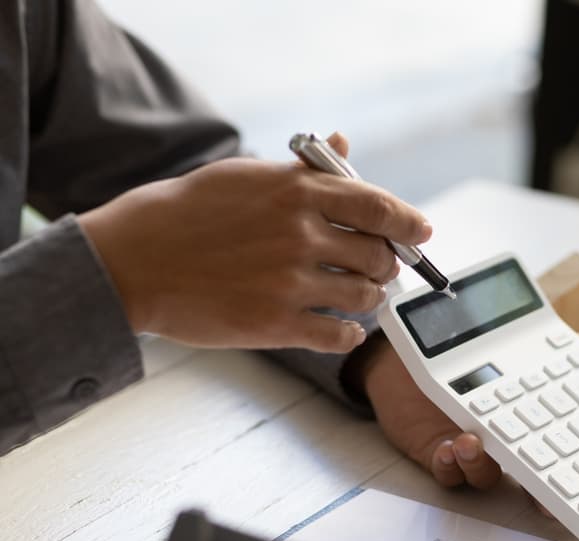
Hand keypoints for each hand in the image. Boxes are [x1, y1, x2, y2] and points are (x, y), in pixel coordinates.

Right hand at [78, 133, 428, 353]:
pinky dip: (351, 335)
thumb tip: (345, 143)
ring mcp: (290, 282)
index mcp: (297, 192)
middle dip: (387, 264)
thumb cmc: (188, 213)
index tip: (423, 232)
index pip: (378, 205)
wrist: (134, 260)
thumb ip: (304, 170)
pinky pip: (340, 336)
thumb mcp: (246, 177)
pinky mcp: (276, 324)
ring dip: (370, 298)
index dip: (410, 222)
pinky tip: (344, 329)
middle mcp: (301, 235)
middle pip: (379, 255)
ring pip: (365, 296)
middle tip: (379, 269)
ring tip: (358, 296)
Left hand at [359, 334, 578, 488]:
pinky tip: (451, 446)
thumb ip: (578, 349)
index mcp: (534, 422)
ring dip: (481, 465)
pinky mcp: (438, 452)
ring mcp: (473, 449)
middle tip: (548, 498)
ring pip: (484, 476)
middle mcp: (507, 442)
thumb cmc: (478, 348)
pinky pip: (445, 472)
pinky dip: (449, 465)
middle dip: (540, 495)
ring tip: (472, 441)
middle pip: (529, 479)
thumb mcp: (535, 340)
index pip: (562, 451)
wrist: (423, 340)